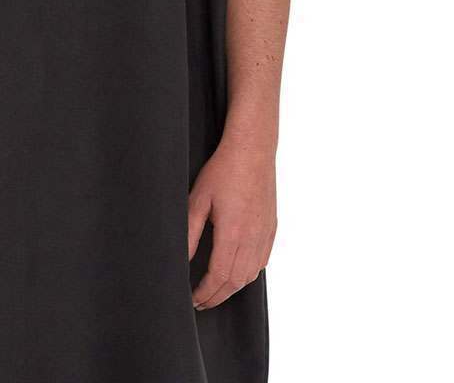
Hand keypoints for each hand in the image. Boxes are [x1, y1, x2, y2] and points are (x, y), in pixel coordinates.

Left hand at [187, 138, 276, 310]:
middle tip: (201, 303)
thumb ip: (190, 231)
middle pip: (236, 281)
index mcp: (233, 234)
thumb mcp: (198, 199)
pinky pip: (262, 261)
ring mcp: (265, 234)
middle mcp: (253, 239)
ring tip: (216, 291)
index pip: (219, 276)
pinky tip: (238, 272)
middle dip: (217, 296)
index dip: (205, 292)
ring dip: (233, 288)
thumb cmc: (223, 170)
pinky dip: (249, 274)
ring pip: (251, 274)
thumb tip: (181, 258)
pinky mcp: (271, 227)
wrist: (252, 150)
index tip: (193, 299)